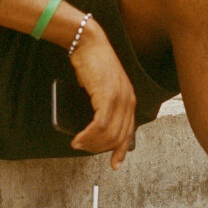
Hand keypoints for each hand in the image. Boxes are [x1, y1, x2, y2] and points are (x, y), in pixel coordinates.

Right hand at [67, 27, 136, 166]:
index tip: (114, 164)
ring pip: (109, 134)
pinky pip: (100, 124)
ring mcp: (120, 98)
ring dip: (92, 143)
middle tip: (83, 148)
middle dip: (99, 148)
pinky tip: (78, 138)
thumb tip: (93, 126)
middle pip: (118, 137)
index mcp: (129, 99)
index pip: (129, 132)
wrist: (89, 43)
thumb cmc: (92, 63)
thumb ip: (103, 105)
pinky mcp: (108, 96)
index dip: (121, 150)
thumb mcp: (101, 87)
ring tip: (78, 144)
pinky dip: (88, 135)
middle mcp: (128, 100)